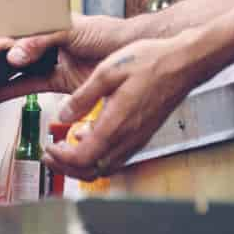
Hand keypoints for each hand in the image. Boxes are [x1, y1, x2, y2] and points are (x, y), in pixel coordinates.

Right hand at [0, 13, 135, 104]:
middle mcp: (43, 43)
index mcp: (44, 23)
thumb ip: (41, 41)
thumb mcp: (70, 29)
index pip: (10, 29)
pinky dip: (7, 93)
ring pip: (14, 71)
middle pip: (8, 52)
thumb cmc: (108, 33)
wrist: (133, 54)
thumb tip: (15, 54)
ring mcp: (48, 63)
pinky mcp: (55, 82)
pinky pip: (26, 87)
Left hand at [44, 31, 208, 179]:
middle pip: (91, 170)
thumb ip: (82, 96)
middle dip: (66, 167)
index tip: (48, 147)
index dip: (60, 158)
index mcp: (117, 124)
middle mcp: (128, 138)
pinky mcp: (142, 135)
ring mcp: (137, 139)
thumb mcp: (107, 71)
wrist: (185, 62)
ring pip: (104, 167)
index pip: (82, 158)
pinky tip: (87, 136)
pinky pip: (116, 157)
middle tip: (49, 156)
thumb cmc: (152, 62)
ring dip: (81, 164)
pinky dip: (97, 156)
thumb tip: (63, 115)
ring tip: (63, 150)